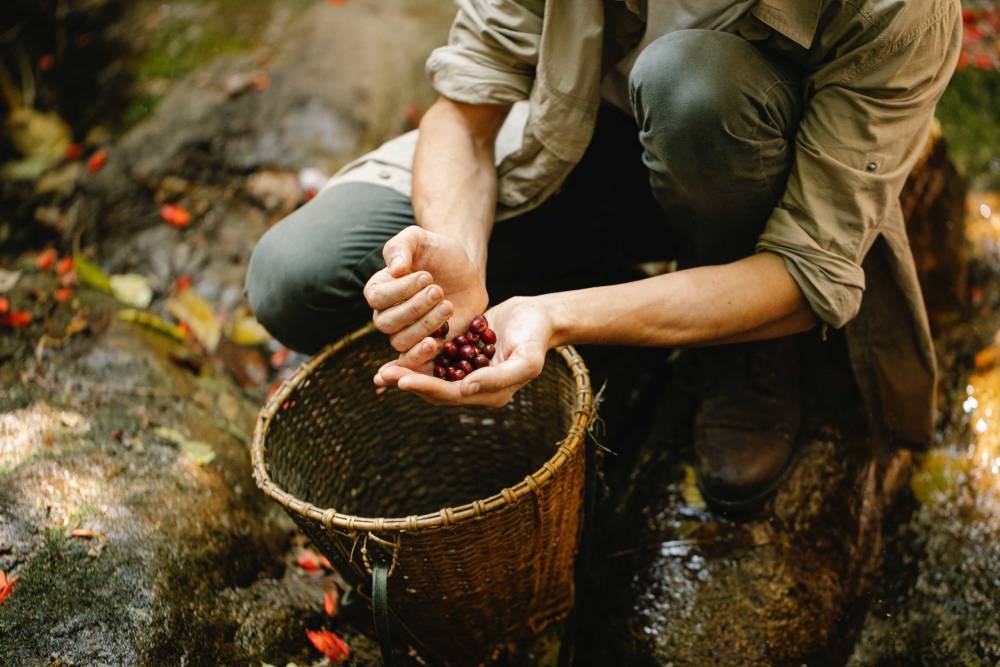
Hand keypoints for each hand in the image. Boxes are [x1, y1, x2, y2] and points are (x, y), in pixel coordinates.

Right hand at [363, 225, 487, 352]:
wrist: (465, 271)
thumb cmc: (438, 253)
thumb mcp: (420, 239)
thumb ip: (402, 247)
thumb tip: (395, 269)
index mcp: (379, 289)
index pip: (377, 297)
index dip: (401, 290)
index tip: (427, 276)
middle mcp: (386, 314)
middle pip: (387, 323)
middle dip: (415, 308)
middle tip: (439, 291)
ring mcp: (405, 333)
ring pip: (401, 341)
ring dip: (425, 325)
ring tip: (448, 306)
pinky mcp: (424, 347)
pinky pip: (413, 361)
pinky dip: (421, 356)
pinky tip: (438, 342)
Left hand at [374, 296, 554, 406]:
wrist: (539, 316)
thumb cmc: (536, 336)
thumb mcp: (526, 359)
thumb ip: (499, 377)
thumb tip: (466, 387)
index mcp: (490, 394)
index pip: (452, 394)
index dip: (426, 388)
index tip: (402, 380)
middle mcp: (475, 387)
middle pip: (436, 389)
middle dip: (409, 383)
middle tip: (382, 376)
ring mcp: (467, 371)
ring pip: (432, 376)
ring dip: (408, 374)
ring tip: (382, 372)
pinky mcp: (461, 355)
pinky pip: (435, 359)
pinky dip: (416, 358)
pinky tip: (397, 353)